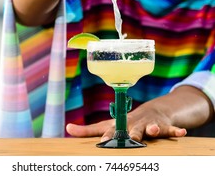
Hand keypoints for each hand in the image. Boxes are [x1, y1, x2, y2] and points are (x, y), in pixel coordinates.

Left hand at [66, 100, 186, 141]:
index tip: (95, 139)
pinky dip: (175, 131)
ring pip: (149, 127)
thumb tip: (67, 128)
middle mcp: (133, 123)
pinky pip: (170, 129)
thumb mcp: (108, 125)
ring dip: (150, 129)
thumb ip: (88, 130)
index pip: (108, 129)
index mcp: (119, 124)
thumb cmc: (126, 122)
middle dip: (127, 133)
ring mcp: (148, 123)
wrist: (152, 111)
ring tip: (150, 132)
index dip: (103, 134)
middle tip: (124, 139)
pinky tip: (182, 133)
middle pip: (130, 129)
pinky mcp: (162, 126)